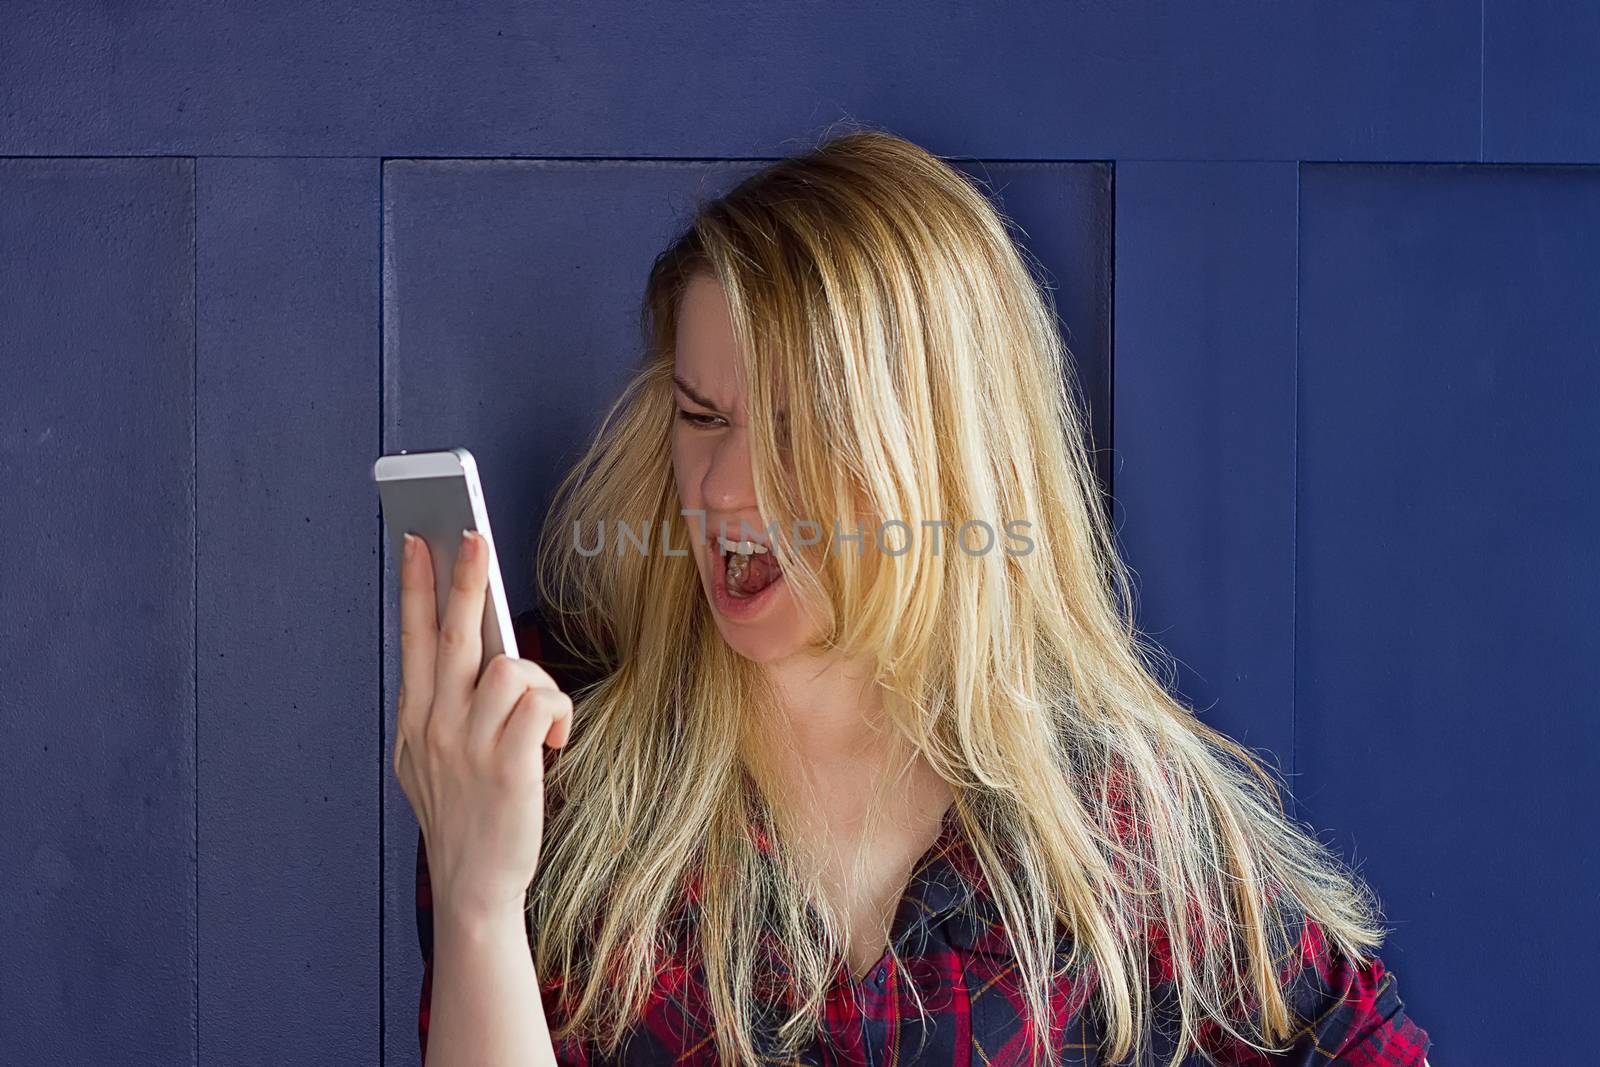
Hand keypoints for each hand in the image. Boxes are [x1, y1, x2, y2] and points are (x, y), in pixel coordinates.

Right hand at [390, 529, 573, 923]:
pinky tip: (554, 741)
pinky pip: (541, 702)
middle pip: (454, 633)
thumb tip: (460, 656)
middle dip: (464, 578)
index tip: (416, 542)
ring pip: (510, 665)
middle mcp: (435, 725)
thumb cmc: (464, 817)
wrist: (474, 886)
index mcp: (415, 720)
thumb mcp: (428, 762)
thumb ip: (439, 709)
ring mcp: (468, 744)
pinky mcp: (508, 764)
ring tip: (542, 721)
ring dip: (537, 684)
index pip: (414, 639)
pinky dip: (557, 713)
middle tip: (471, 533)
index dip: (417, 587)